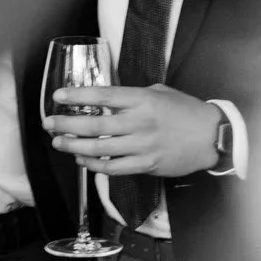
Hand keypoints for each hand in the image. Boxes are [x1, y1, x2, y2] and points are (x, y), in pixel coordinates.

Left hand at [44, 85, 223, 179]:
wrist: (211, 136)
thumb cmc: (186, 111)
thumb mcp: (159, 92)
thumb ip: (133, 96)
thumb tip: (106, 99)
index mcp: (142, 100)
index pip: (103, 95)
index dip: (77, 96)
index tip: (58, 96)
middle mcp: (139, 122)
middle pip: (95, 124)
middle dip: (67, 124)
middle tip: (49, 123)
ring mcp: (142, 146)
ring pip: (100, 149)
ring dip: (75, 146)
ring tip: (59, 143)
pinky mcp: (146, 164)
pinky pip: (114, 167)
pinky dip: (95, 165)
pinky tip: (82, 160)